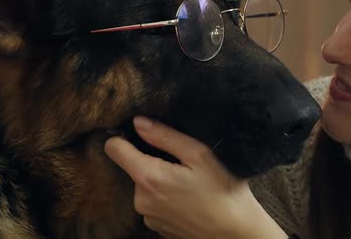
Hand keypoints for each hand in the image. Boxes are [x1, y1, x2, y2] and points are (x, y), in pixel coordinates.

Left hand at [104, 116, 287, 238]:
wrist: (235, 232)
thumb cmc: (223, 191)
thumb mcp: (199, 154)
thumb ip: (165, 136)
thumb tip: (138, 122)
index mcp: (149, 177)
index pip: (114, 148)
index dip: (124, 137)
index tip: (141, 136)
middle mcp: (141, 199)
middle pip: (134, 167)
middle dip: (153, 161)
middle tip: (183, 165)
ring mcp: (148, 216)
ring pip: (146, 185)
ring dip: (161, 181)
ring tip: (189, 183)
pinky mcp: (156, 227)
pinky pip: (154, 203)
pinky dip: (166, 198)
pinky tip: (188, 199)